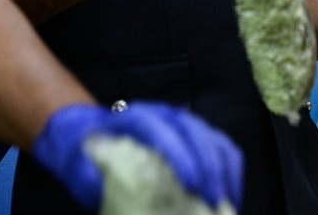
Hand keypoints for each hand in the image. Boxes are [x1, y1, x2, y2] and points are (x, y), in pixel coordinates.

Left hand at [33, 102, 244, 210]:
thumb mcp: (86, 169)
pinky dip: (231, 171)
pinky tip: (231, 195)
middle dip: (207, 166)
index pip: (161, 130)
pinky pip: (224, 147)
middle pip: (194, 132)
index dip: (179, 155)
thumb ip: (98, 176)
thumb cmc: (90, 159)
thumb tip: (113, 189)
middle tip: (211, 199)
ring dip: (222, 170)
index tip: (190, 184)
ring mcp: (185, 123)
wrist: (94, 140)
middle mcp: (165, 115)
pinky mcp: (200, 136)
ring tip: (224, 202)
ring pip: (213, 138)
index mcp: (135, 118)